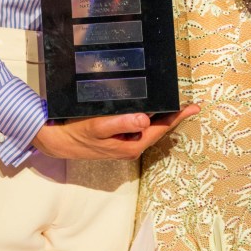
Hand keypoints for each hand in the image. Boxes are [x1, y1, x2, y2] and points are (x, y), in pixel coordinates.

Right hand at [33, 103, 198, 159]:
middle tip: (189, 104)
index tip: (193, 107)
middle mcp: (132, 147)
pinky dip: (149, 117)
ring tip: (175, 105)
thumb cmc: (77, 133)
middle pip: (159, 129)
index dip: (177, 117)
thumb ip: (121, 123)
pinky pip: (140, 128)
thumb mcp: (98, 127)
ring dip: (163, 117)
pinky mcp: (119, 139)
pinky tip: (150, 109)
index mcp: (131, 145)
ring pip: (150, 129)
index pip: (161, 129)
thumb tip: (146, 119)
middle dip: (174, 117)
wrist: (58, 142)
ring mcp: (125, 144)